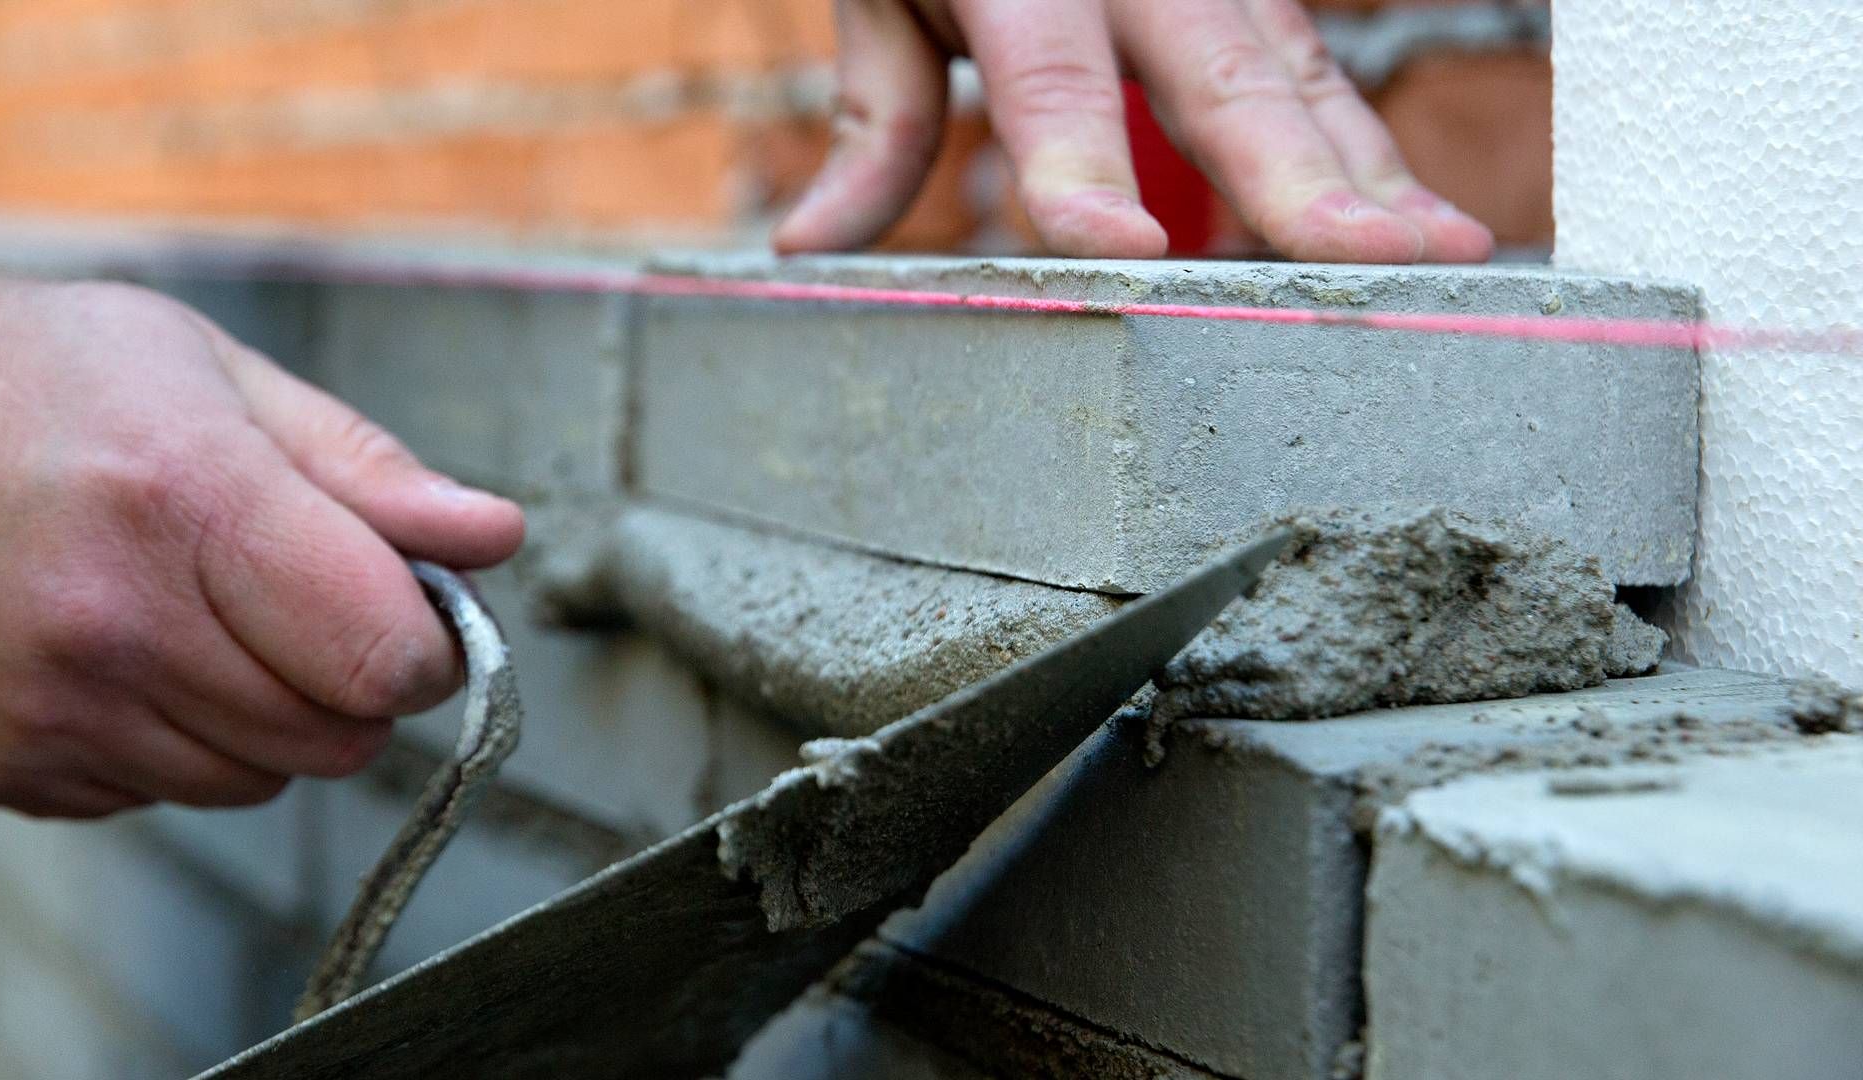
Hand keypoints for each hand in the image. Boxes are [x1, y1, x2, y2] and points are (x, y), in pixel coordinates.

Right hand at [0, 277, 524, 816]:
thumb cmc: (31, 378)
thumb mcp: (211, 373)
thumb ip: (365, 471)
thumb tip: (494, 535)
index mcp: (187, 503)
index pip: (388, 657)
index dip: (430, 640)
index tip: (411, 602)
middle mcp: (112, 625)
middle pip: (336, 737)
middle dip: (352, 678)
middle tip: (297, 598)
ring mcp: (45, 710)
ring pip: (253, 781)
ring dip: (263, 715)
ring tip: (193, 609)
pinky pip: (152, 795)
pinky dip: (167, 740)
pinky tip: (117, 649)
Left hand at [776, 0, 1493, 262]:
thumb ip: (880, 114)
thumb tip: (813, 243)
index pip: (1053, 76)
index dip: (1082, 162)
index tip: (1117, 241)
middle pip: (1222, 75)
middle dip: (1295, 175)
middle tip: (1362, 258)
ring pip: (1297, 74)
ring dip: (1369, 171)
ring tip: (1441, 252)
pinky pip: (1314, 70)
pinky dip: (1365, 148)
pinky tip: (1416, 216)